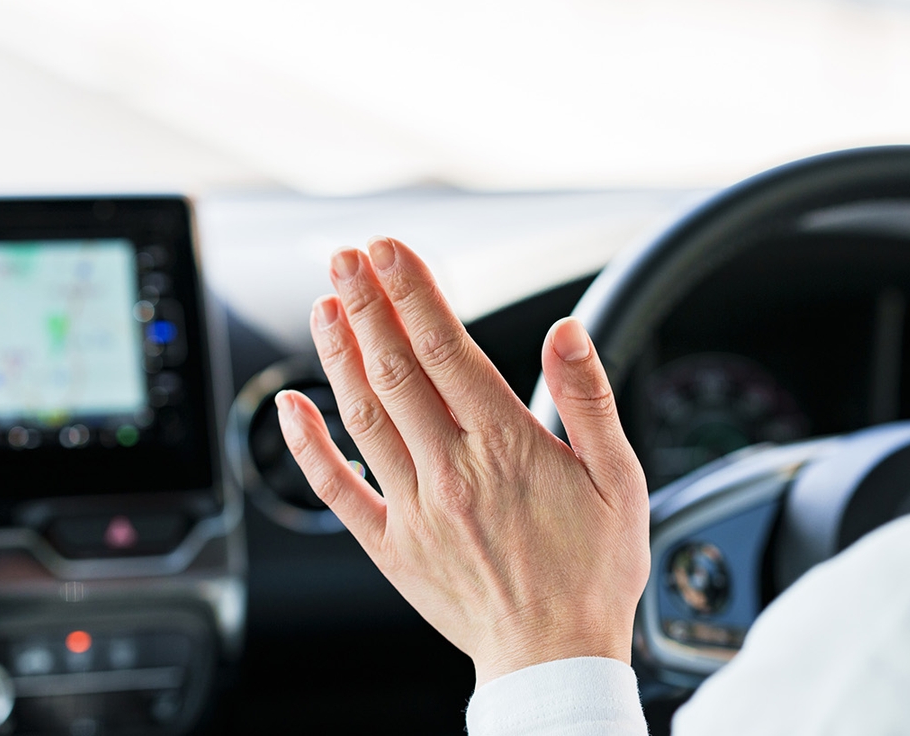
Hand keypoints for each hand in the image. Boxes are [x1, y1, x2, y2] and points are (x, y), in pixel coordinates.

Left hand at [275, 237, 650, 685]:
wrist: (555, 659)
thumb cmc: (593, 572)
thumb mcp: (619, 479)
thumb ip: (589, 399)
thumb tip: (566, 332)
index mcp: (508, 447)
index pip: (446, 350)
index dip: (413, 292)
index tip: (390, 250)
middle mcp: (452, 472)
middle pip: (395, 370)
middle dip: (366, 304)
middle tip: (345, 256)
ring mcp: (414, 510)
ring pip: (363, 417)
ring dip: (338, 355)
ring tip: (324, 305)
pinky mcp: (391, 547)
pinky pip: (337, 491)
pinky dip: (308, 445)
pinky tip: (290, 405)